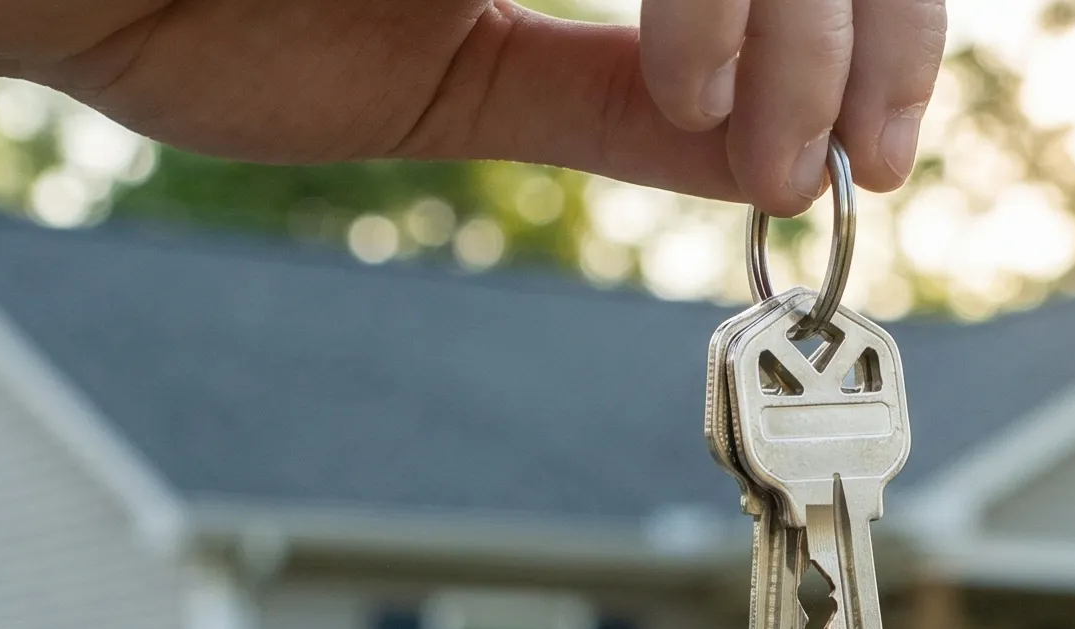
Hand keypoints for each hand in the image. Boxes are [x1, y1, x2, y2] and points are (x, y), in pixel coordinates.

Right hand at [0, 0, 944, 212]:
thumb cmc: (194, 3)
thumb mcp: (446, 79)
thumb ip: (611, 106)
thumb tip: (784, 167)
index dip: (880, 19)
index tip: (872, 160)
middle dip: (862, 18)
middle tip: (847, 159)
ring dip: (792, 7)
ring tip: (767, 134)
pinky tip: (693, 78)